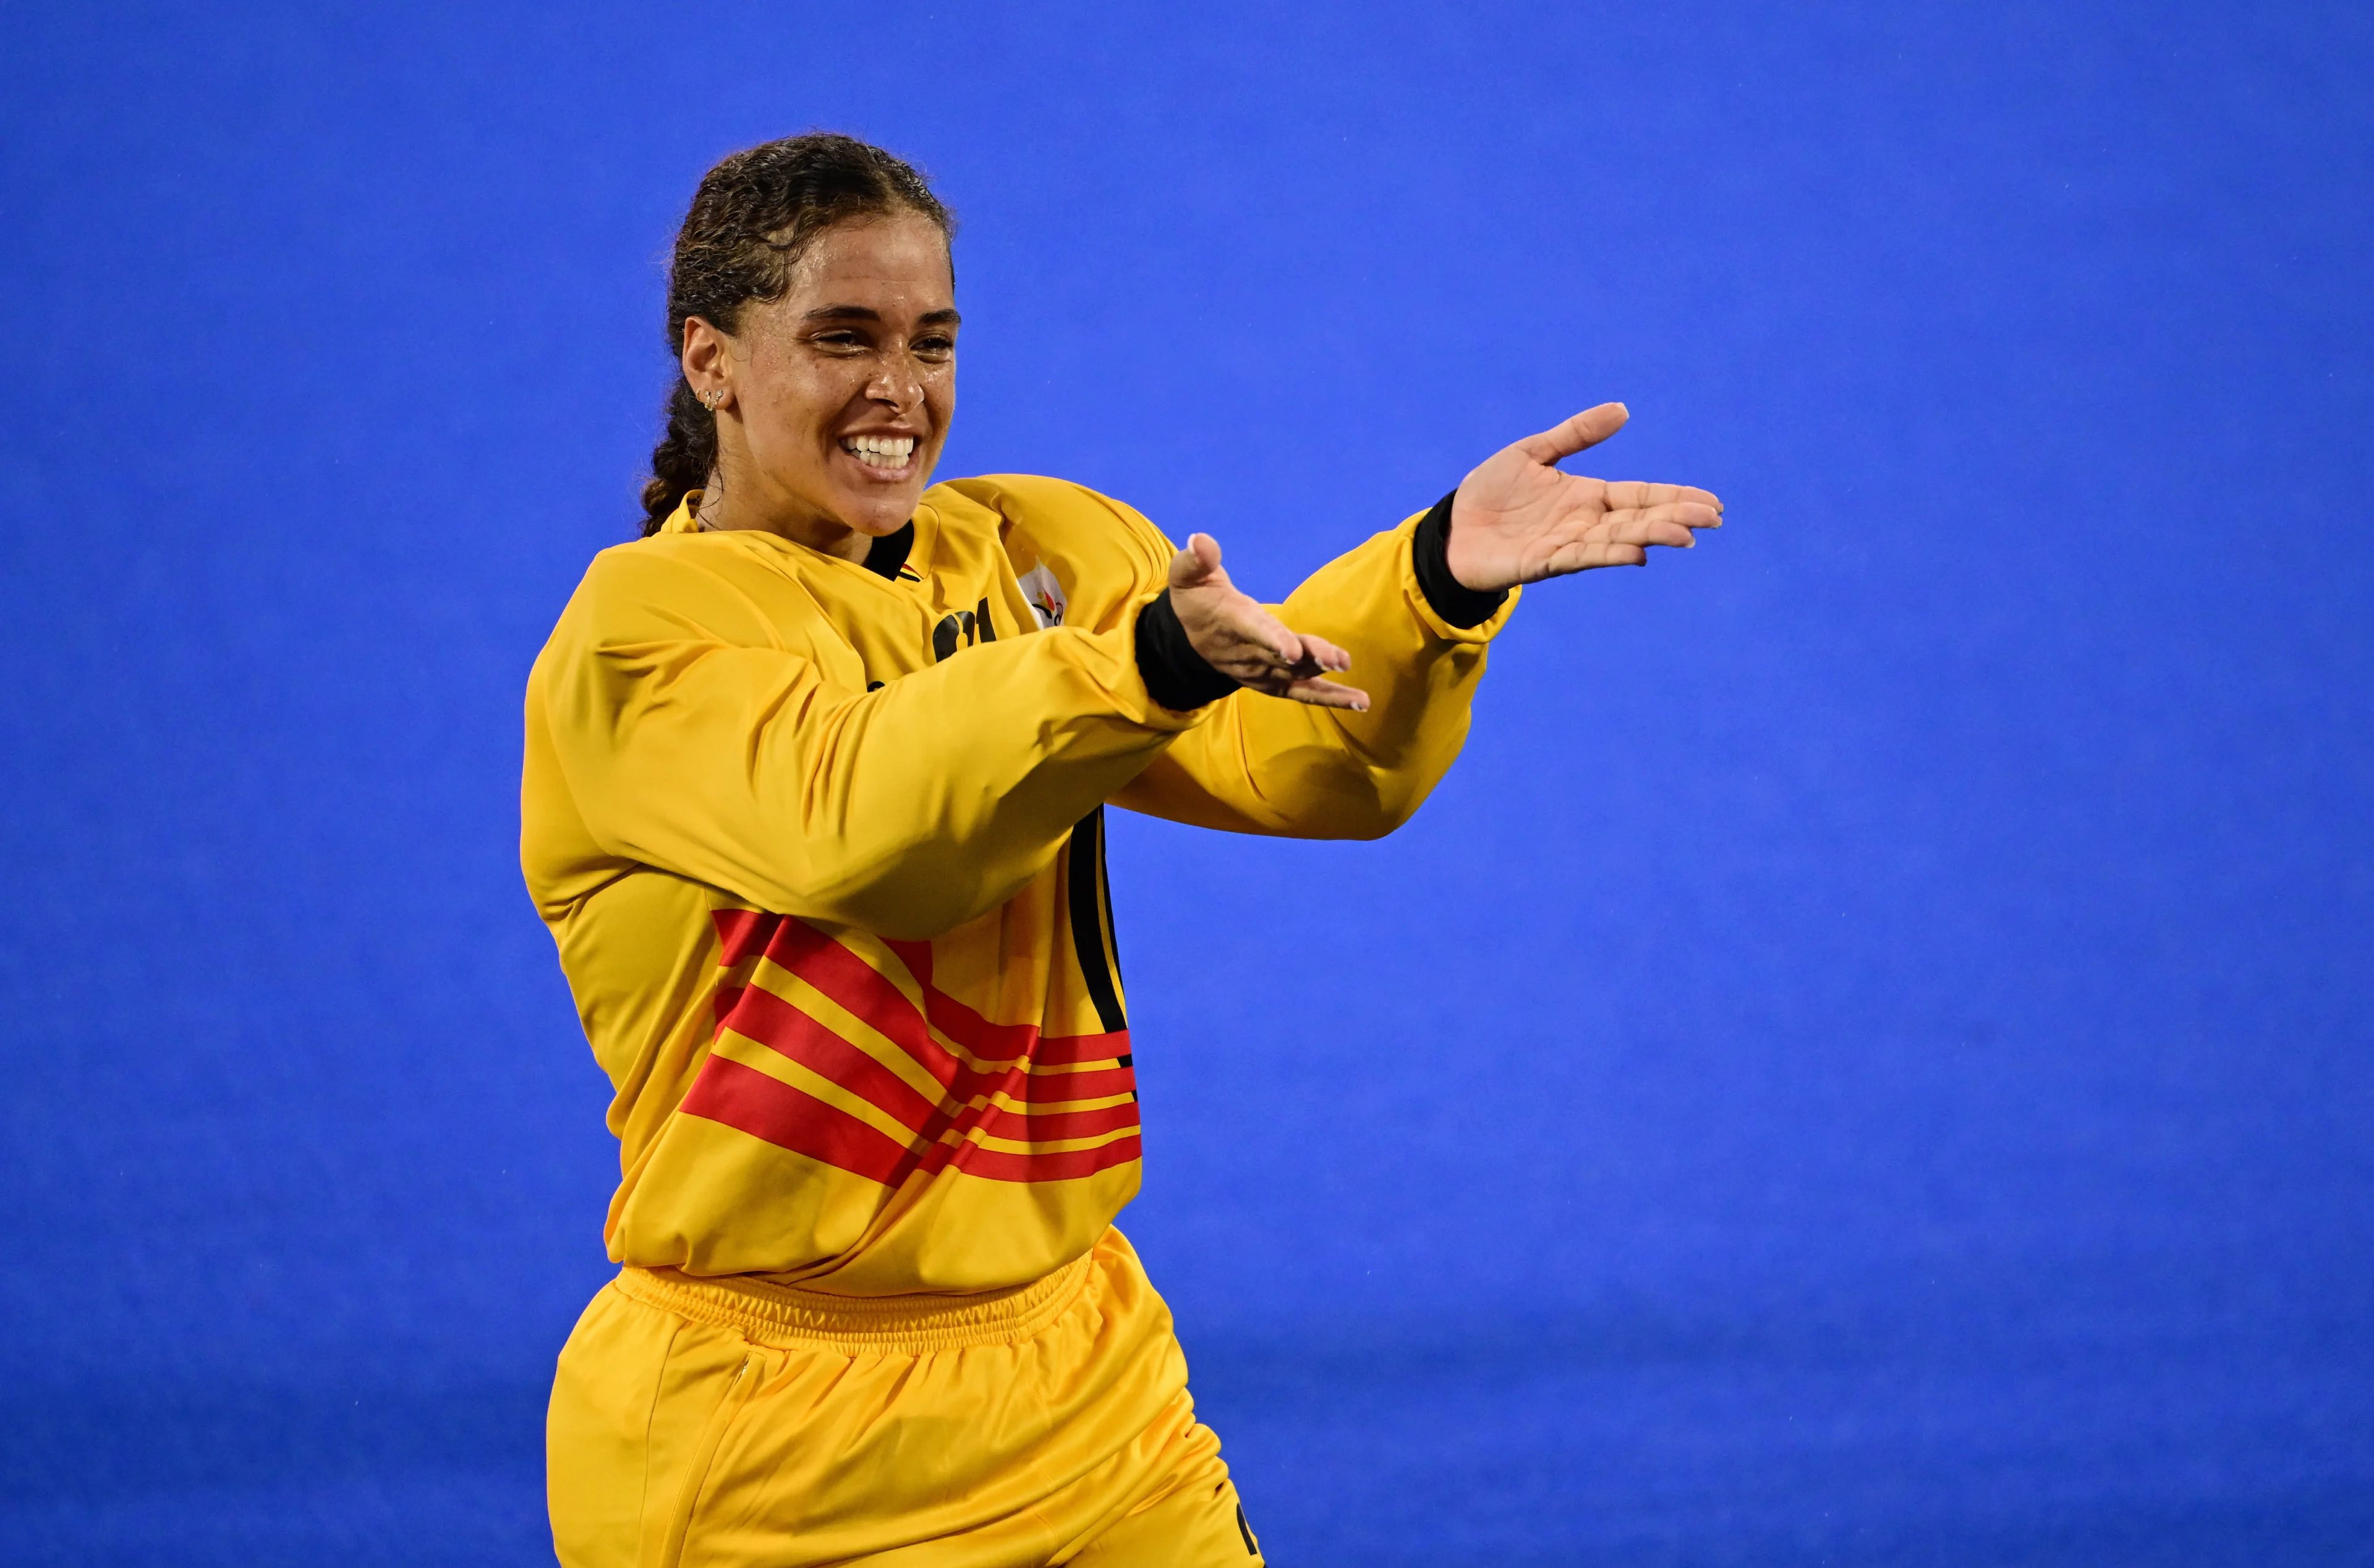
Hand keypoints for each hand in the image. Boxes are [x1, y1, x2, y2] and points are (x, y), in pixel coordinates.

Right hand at [1168, 534, 1368, 710]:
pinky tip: (1358, 703)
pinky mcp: (1273, 682)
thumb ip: (1195, 560)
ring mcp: (1261, 671)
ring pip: (1297, 677)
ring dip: (1327, 682)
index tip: (1293, 651)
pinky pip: (1302, 693)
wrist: (1192, 632)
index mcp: (1231, 622)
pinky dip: (1329, 698)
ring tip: (1358, 693)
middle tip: (1338, 661)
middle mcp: (1248, 652)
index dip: (1273, 640)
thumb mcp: (1186, 574)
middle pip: (1283, 658)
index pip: (1254, 631)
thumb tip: (1200, 541)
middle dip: (1311, 658)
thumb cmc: (1195, 596)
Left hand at [1445, 403, 1722, 591]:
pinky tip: (1637, 552)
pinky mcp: (1543, 562)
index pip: (1641, 495)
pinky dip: (1609, 554)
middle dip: (1675, 517)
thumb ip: (1576, 435)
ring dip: (1651, 536)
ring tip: (1685, 534)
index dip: (1675, 497)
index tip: (1712, 502)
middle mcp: (1584, 522)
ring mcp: (1566, 543)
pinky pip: (1581, 557)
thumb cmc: (1491, 492)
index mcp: (1587, 496)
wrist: (1453, 527)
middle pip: (1639, 518)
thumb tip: (1623, 410)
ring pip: (1617, 539)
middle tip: (1712, 518)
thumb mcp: (1533, 451)